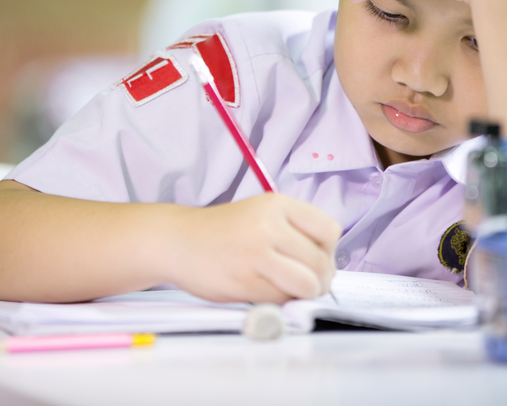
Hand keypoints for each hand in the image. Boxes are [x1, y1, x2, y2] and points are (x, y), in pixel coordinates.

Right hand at [163, 194, 341, 303]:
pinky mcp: (243, 280)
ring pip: (306, 284)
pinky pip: (281, 299)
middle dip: (320, 280)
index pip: (330, 230)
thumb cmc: (223, 232)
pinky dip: (280, 302)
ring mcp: (255, 253)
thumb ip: (294, 232)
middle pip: (321, 262)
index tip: (316, 259)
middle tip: (306, 284)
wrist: (177, 240)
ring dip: (304, 295)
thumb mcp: (262, 215)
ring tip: (290, 291)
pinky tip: (266, 292)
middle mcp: (268, 225)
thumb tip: (327, 268)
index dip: (328, 251)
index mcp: (277, 204)